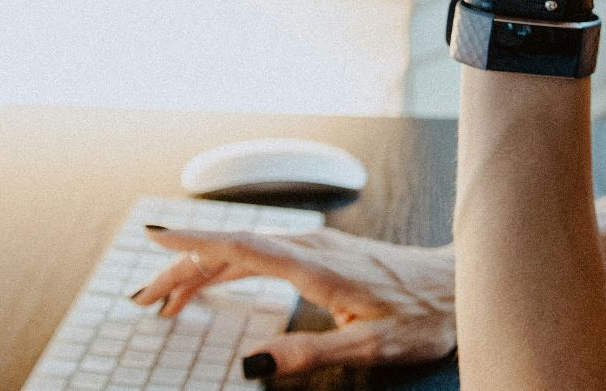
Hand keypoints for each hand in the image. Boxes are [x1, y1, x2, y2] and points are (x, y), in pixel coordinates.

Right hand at [132, 226, 456, 376]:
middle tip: (145, 299)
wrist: (460, 284)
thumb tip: (253, 365)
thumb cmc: (423, 315)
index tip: (154, 240)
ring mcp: (315, 244)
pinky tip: (217, 278)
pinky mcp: (322, 250)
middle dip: (183, 269)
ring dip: (202, 268)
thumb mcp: (370, 346)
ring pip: (244, 248)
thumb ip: (309, 354)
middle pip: (231, 248)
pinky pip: (261, 251)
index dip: (193, 245)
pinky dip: (229, 264)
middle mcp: (310, 246)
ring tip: (168, 298)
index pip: (240, 248)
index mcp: (314, 265)